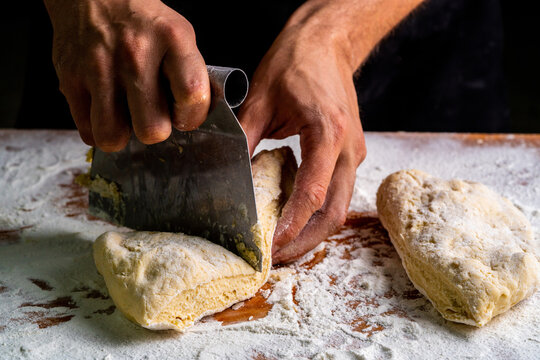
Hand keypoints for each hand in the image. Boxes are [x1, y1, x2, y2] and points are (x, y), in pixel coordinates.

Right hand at [44, 0, 209, 150]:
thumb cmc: (141, 22)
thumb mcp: (179, 36)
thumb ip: (191, 75)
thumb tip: (198, 117)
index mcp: (172, 39)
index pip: (192, 96)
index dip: (191, 116)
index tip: (183, 114)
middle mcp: (136, 53)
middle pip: (152, 129)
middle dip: (154, 129)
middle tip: (152, 114)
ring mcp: (99, 66)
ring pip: (113, 136)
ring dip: (122, 135)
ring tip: (125, 118)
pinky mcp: (70, 78)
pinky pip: (87, 130)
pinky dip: (97, 129)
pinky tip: (105, 111)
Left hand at [239, 12, 366, 263]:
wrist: (327, 44)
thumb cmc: (296, 62)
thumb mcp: (260, 98)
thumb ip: (245, 139)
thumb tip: (229, 176)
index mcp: (328, 132)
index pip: (313, 192)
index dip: (292, 224)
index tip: (271, 245)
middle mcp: (349, 148)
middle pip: (334, 212)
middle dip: (305, 240)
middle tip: (275, 257)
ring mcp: (354, 152)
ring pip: (340, 207)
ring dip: (313, 231)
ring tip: (283, 245)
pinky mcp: (350, 153)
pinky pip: (338, 192)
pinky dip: (318, 212)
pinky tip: (294, 217)